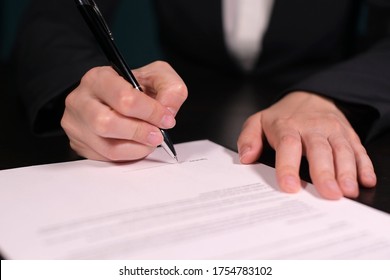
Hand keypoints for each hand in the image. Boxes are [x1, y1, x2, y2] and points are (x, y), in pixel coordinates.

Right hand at [61, 61, 186, 160]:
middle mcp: (81, 99)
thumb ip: (170, 88)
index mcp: (99, 78)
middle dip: (140, 133)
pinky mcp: (79, 143)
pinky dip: (128, 155)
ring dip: (137, 148)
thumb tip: (168, 111)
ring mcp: (76, 124)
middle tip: (158, 135)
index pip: (124, 98)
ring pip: (107, 146)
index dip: (151, 112)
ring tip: (149, 142)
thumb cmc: (132, 88)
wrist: (111, 98)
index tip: (166, 119)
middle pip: (107, 124)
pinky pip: (106, 158)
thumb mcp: (156, 76)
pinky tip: (136, 146)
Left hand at [237, 91, 376, 199]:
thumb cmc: (283, 116)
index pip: (288, 146)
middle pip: (319, 150)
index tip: (290, 187)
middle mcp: (312, 128)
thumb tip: (245, 157)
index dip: (288, 167)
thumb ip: (248, 138)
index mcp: (287, 127)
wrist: (310, 96)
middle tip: (330, 194)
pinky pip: (358, 149)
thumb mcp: (258, 121)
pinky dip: (364, 165)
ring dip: (347, 171)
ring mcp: (333, 130)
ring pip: (342, 150)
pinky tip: (366, 180)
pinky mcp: (348, 134)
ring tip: (348, 191)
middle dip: (325, 173)